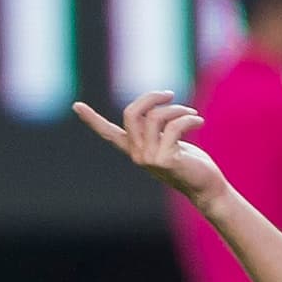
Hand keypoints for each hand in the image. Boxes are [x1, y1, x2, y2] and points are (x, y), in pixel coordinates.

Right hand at [73, 90, 224, 203]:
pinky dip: (189, 120)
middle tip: (169, 94)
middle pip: (131, 113)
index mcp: (134, 149)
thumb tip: (157, 102)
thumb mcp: (169, 140)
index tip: (76, 105)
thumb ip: (157, 126)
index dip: (93, 119)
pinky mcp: (165, 160)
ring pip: (155, 117)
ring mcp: (149, 159)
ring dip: (178, 109)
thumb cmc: (190, 161)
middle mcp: (137, 154)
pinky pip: (173, 127)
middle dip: (151, 97)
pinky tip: (199, 123)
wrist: (205, 186)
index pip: (108, 133)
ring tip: (192, 115)